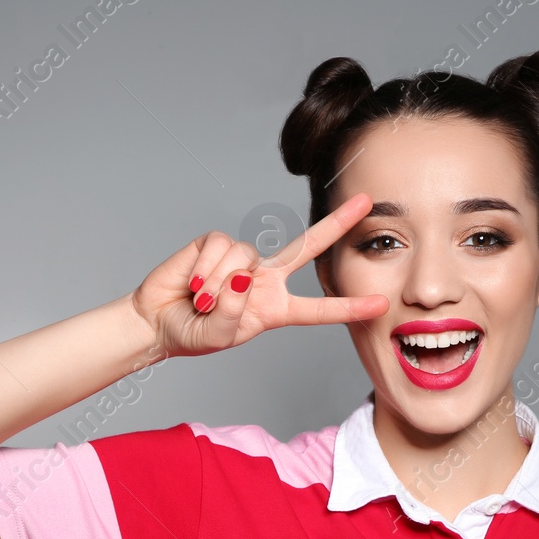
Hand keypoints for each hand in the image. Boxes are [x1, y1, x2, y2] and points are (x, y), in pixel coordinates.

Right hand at [130, 192, 388, 358]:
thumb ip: (234, 311)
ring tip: (201, 301)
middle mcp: (264, 278)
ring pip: (245, 258)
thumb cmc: (194, 333)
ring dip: (219, 284)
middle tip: (367, 203)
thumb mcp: (220, 335)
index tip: (381, 304)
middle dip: (337, 224)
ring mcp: (242, 259)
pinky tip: (194, 283)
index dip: (348, 307)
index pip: (318, 308)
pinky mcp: (215, 243)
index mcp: (275, 308)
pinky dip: (205, 268)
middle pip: (307, 247)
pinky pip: (220, 247)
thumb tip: (244, 276)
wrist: (157, 321)